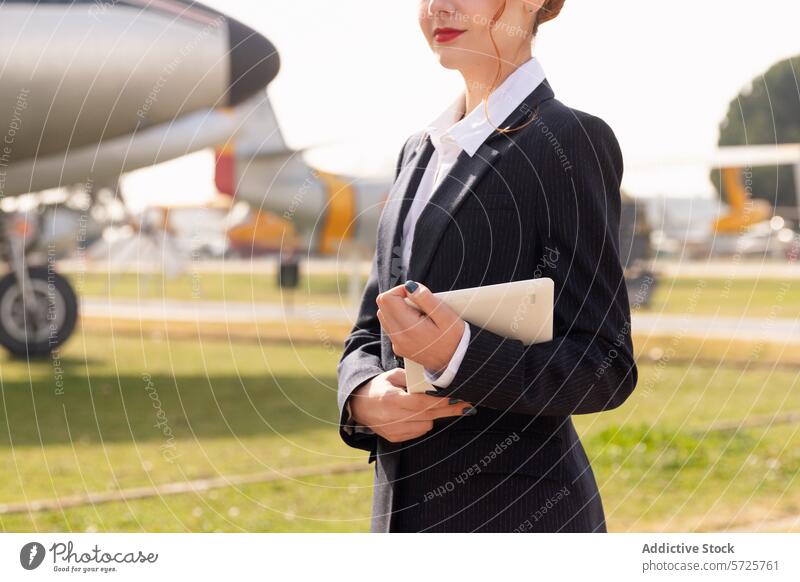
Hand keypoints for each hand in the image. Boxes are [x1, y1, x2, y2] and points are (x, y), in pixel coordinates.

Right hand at [349, 367, 474, 442]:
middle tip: (467, 405)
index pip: (421, 403)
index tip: (457, 398)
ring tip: (428, 405)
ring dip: (432, 415)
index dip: (441, 402)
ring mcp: (393, 430)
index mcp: (391, 399)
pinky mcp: (395, 438)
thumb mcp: (393, 376)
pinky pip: (419, 432)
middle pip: (428, 415)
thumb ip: (413, 378)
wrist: (359, 405)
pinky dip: (423, 423)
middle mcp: (392, 417)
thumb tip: (436, 381)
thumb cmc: (380, 387)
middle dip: (449, 410)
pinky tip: (416, 414)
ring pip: (426, 425)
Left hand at [375, 280, 464, 372]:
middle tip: (419, 303)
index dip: (400, 290)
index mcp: (408, 328)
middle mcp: (398, 337)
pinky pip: (391, 327)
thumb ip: (426, 299)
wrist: (456, 363)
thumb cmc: (454, 339)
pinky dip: (400, 320)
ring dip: (398, 308)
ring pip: (385, 316)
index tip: (415, 293)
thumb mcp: (445, 315)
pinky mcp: (400, 348)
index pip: (387, 299)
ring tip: (419, 313)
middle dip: (398, 297)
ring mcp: (397, 344)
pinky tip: (417, 323)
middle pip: (382, 306)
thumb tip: (409, 286)